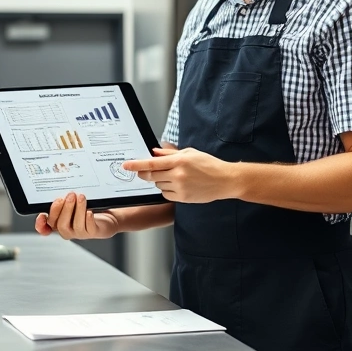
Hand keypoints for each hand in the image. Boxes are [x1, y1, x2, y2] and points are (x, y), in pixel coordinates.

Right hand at [35, 192, 118, 239]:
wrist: (105, 218)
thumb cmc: (84, 209)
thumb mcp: (71, 204)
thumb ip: (62, 201)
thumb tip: (59, 191)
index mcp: (58, 223)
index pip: (45, 227)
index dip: (41, 225)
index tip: (42, 215)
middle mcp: (67, 230)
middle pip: (60, 224)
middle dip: (64, 209)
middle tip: (69, 196)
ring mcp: (79, 233)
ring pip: (75, 225)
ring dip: (77, 209)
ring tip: (81, 197)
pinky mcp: (92, 232)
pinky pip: (89, 228)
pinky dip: (88, 219)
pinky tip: (89, 211)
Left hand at [122, 147, 236, 203]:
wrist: (225, 180)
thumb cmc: (208, 164)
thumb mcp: (189, 153)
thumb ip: (170, 153)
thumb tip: (154, 152)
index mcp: (179, 161)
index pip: (152, 163)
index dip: (136, 165)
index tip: (126, 165)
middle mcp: (178, 175)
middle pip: (151, 176)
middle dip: (144, 174)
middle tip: (143, 172)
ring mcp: (180, 187)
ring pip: (158, 185)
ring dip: (159, 181)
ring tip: (173, 176)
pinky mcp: (183, 198)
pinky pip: (166, 194)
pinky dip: (167, 190)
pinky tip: (178, 185)